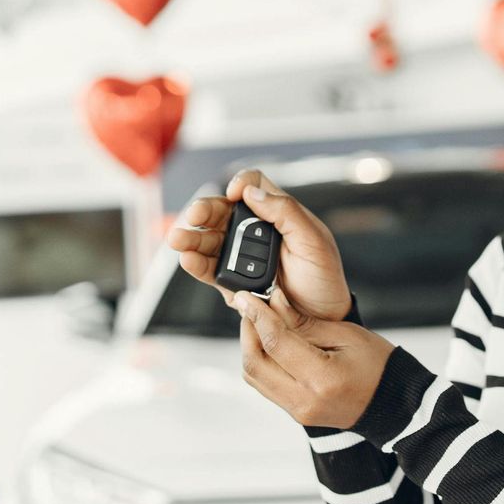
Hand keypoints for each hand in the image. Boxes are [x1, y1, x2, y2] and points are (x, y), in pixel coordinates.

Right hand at [166, 168, 352, 320]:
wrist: (322, 319)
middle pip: (221, 210)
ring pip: (209, 238)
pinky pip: (209, 268)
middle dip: (204, 210)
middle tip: (195, 215)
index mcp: (277, 213)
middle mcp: (255, 230)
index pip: (252, 185)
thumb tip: (251, 192)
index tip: (235, 194)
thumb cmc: (324, 278)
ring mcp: (240, 255)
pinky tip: (188, 259)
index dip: (241, 184)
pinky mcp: (232, 280)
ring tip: (179, 240)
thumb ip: (286, 212)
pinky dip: (195, 263)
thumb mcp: (314, 241)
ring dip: (191, 237)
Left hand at [233, 286, 395, 429]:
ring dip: (250, 347)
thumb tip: (274, 302)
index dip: (257, 316)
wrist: (394, 404)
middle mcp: (305, 399)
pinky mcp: (295, 413)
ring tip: (259, 323)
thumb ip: (305, 322)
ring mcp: (298, 411)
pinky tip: (269, 342)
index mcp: (322, 379)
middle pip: (255, 363)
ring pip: (254, 377)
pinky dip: (261, 361)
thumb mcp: (347, 335)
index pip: (275, 343)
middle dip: (248, 331)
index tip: (246, 296)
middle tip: (251, 307)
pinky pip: (265, 385)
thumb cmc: (378, 367)